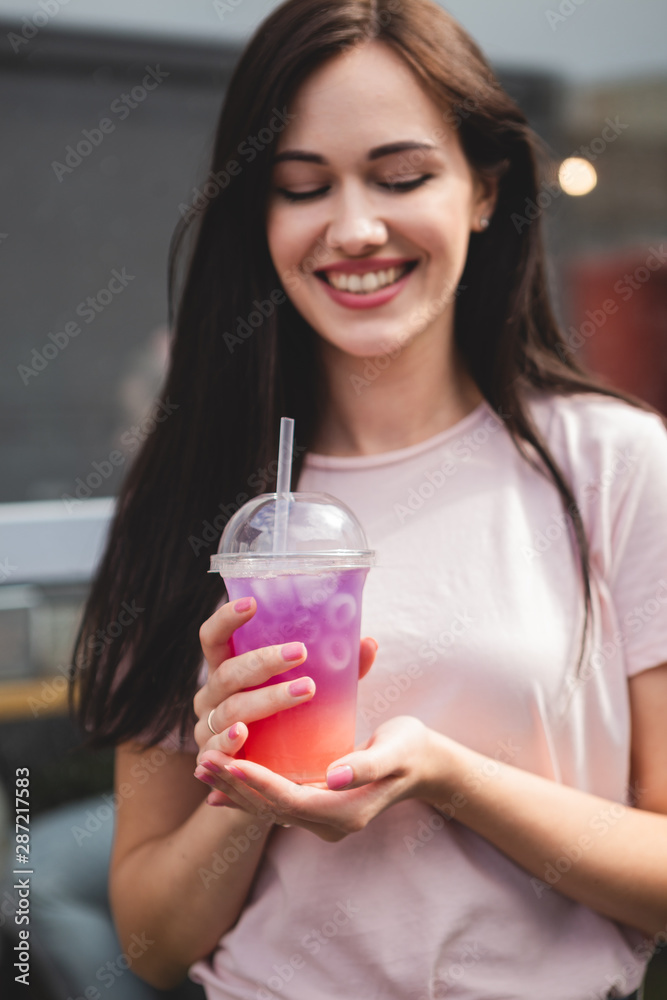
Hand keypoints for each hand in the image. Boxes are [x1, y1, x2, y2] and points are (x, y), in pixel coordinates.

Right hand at [193, 596, 377, 757]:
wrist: (272, 773)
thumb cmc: (286, 720)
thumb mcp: (309, 690)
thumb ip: (337, 671)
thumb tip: (369, 643)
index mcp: (226, 668)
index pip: (213, 637)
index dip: (227, 618)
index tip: (252, 603)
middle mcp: (212, 694)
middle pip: (228, 671)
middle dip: (263, 661)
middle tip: (300, 652)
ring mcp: (208, 726)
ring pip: (232, 707)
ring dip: (266, 698)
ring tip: (303, 690)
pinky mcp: (213, 757)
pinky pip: (217, 746)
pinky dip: (228, 739)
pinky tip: (244, 733)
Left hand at [193, 715, 434, 841]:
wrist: (423, 766)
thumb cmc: (409, 750)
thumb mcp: (394, 751)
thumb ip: (366, 765)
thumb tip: (335, 776)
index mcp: (344, 812)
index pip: (289, 800)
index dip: (257, 783)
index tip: (229, 761)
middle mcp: (328, 823)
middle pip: (271, 808)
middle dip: (235, 784)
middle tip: (202, 761)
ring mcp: (321, 820)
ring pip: (268, 808)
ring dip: (235, 788)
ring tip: (203, 767)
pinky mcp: (316, 807)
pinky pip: (275, 804)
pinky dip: (249, 791)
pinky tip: (224, 781)